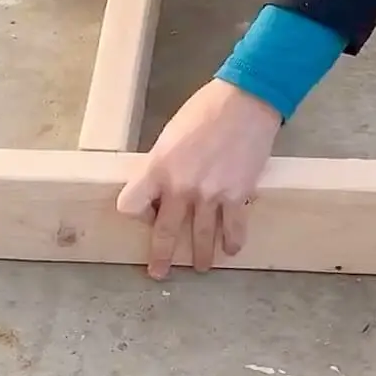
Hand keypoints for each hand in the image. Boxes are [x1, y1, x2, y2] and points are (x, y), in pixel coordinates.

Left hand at [117, 80, 280, 278]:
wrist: (244, 102)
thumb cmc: (204, 111)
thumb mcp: (169, 136)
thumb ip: (163, 165)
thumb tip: (163, 189)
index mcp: (157, 168)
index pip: (130, 205)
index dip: (136, 213)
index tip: (147, 213)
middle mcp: (180, 186)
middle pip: (164, 232)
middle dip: (161, 257)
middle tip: (159, 273)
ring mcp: (210, 194)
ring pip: (200, 238)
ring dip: (201, 257)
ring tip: (201, 267)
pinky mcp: (237, 196)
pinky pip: (233, 228)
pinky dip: (233, 242)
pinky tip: (232, 248)